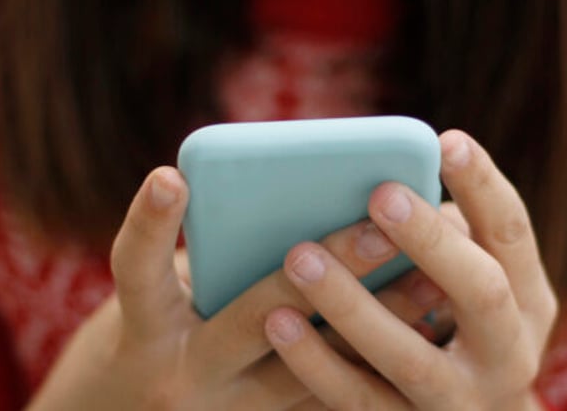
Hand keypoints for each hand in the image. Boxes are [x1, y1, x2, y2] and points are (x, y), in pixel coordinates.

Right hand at [28, 167, 444, 409]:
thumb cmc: (152, 334)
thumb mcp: (158, 296)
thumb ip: (210, 255)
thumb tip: (293, 197)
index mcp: (144, 328)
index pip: (137, 270)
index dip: (151, 225)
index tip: (172, 177)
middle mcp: (183, 375)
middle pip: (256, 316)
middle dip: (325, 271)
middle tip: (380, 228)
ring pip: (312, 368)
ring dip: (375, 319)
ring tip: (429, 278)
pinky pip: (331, 396)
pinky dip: (374, 357)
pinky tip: (423, 325)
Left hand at [264, 130, 558, 409]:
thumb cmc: (457, 320)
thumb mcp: (471, 281)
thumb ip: (443, 237)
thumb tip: (382, 185)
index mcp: (527, 298)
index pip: (512, 232)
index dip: (482, 185)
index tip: (445, 140)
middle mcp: (507, 353)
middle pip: (478, 292)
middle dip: (429, 241)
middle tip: (380, 193)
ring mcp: (460, 401)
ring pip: (408, 356)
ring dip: (352, 304)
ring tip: (300, 255)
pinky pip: (359, 400)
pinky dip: (316, 362)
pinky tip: (278, 322)